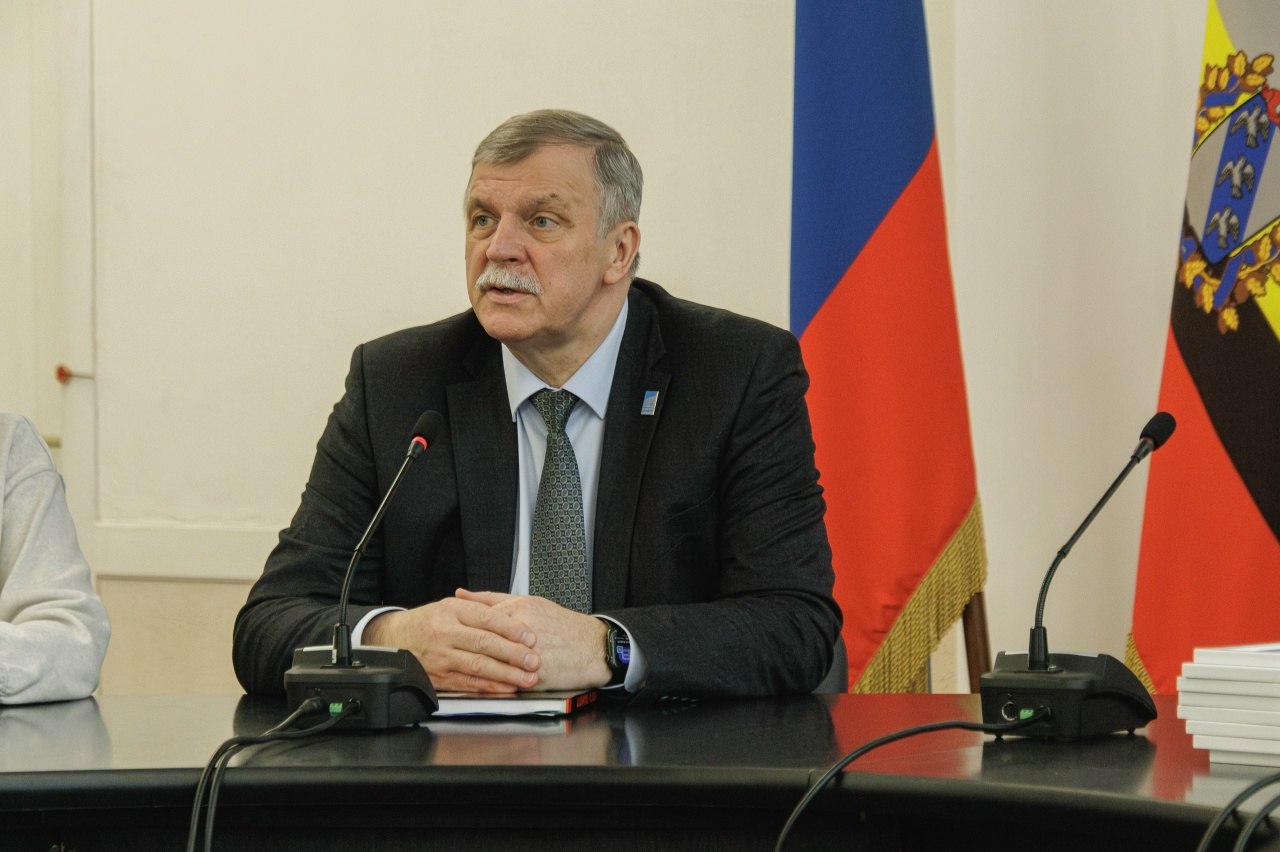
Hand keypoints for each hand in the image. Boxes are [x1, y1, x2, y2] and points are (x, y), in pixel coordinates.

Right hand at [363, 592, 540, 692]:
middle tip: (534, 660)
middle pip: (484, 643)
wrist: (392, 639)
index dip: (511, 628)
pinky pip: (467, 683)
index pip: (487, 618)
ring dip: (506, 674)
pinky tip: (505, 688)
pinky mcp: (438, 677)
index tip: (530, 637)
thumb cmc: (426, 622)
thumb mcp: (449, 606)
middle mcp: (445, 633)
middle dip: (513, 654)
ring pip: (478, 666)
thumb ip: (478, 608)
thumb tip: (511, 612)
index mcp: (451, 611)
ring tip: (526, 678)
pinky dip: (489, 687)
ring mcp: (441, 657)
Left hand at [455, 590, 611, 690]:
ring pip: (489, 663)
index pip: (477, 618)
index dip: (461, 629)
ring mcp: (527, 655)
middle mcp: (521, 630)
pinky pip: (505, 681)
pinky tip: (479, 684)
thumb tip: (461, 595)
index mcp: (519, 609)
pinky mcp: (534, 676)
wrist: (592, 648)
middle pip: (480, 641)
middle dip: (462, 650)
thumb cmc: (562, 626)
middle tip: (447, 654)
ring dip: (473, 668)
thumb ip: (491, 598)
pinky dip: (490, 684)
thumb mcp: (529, 603)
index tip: (449, 634)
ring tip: (459, 670)